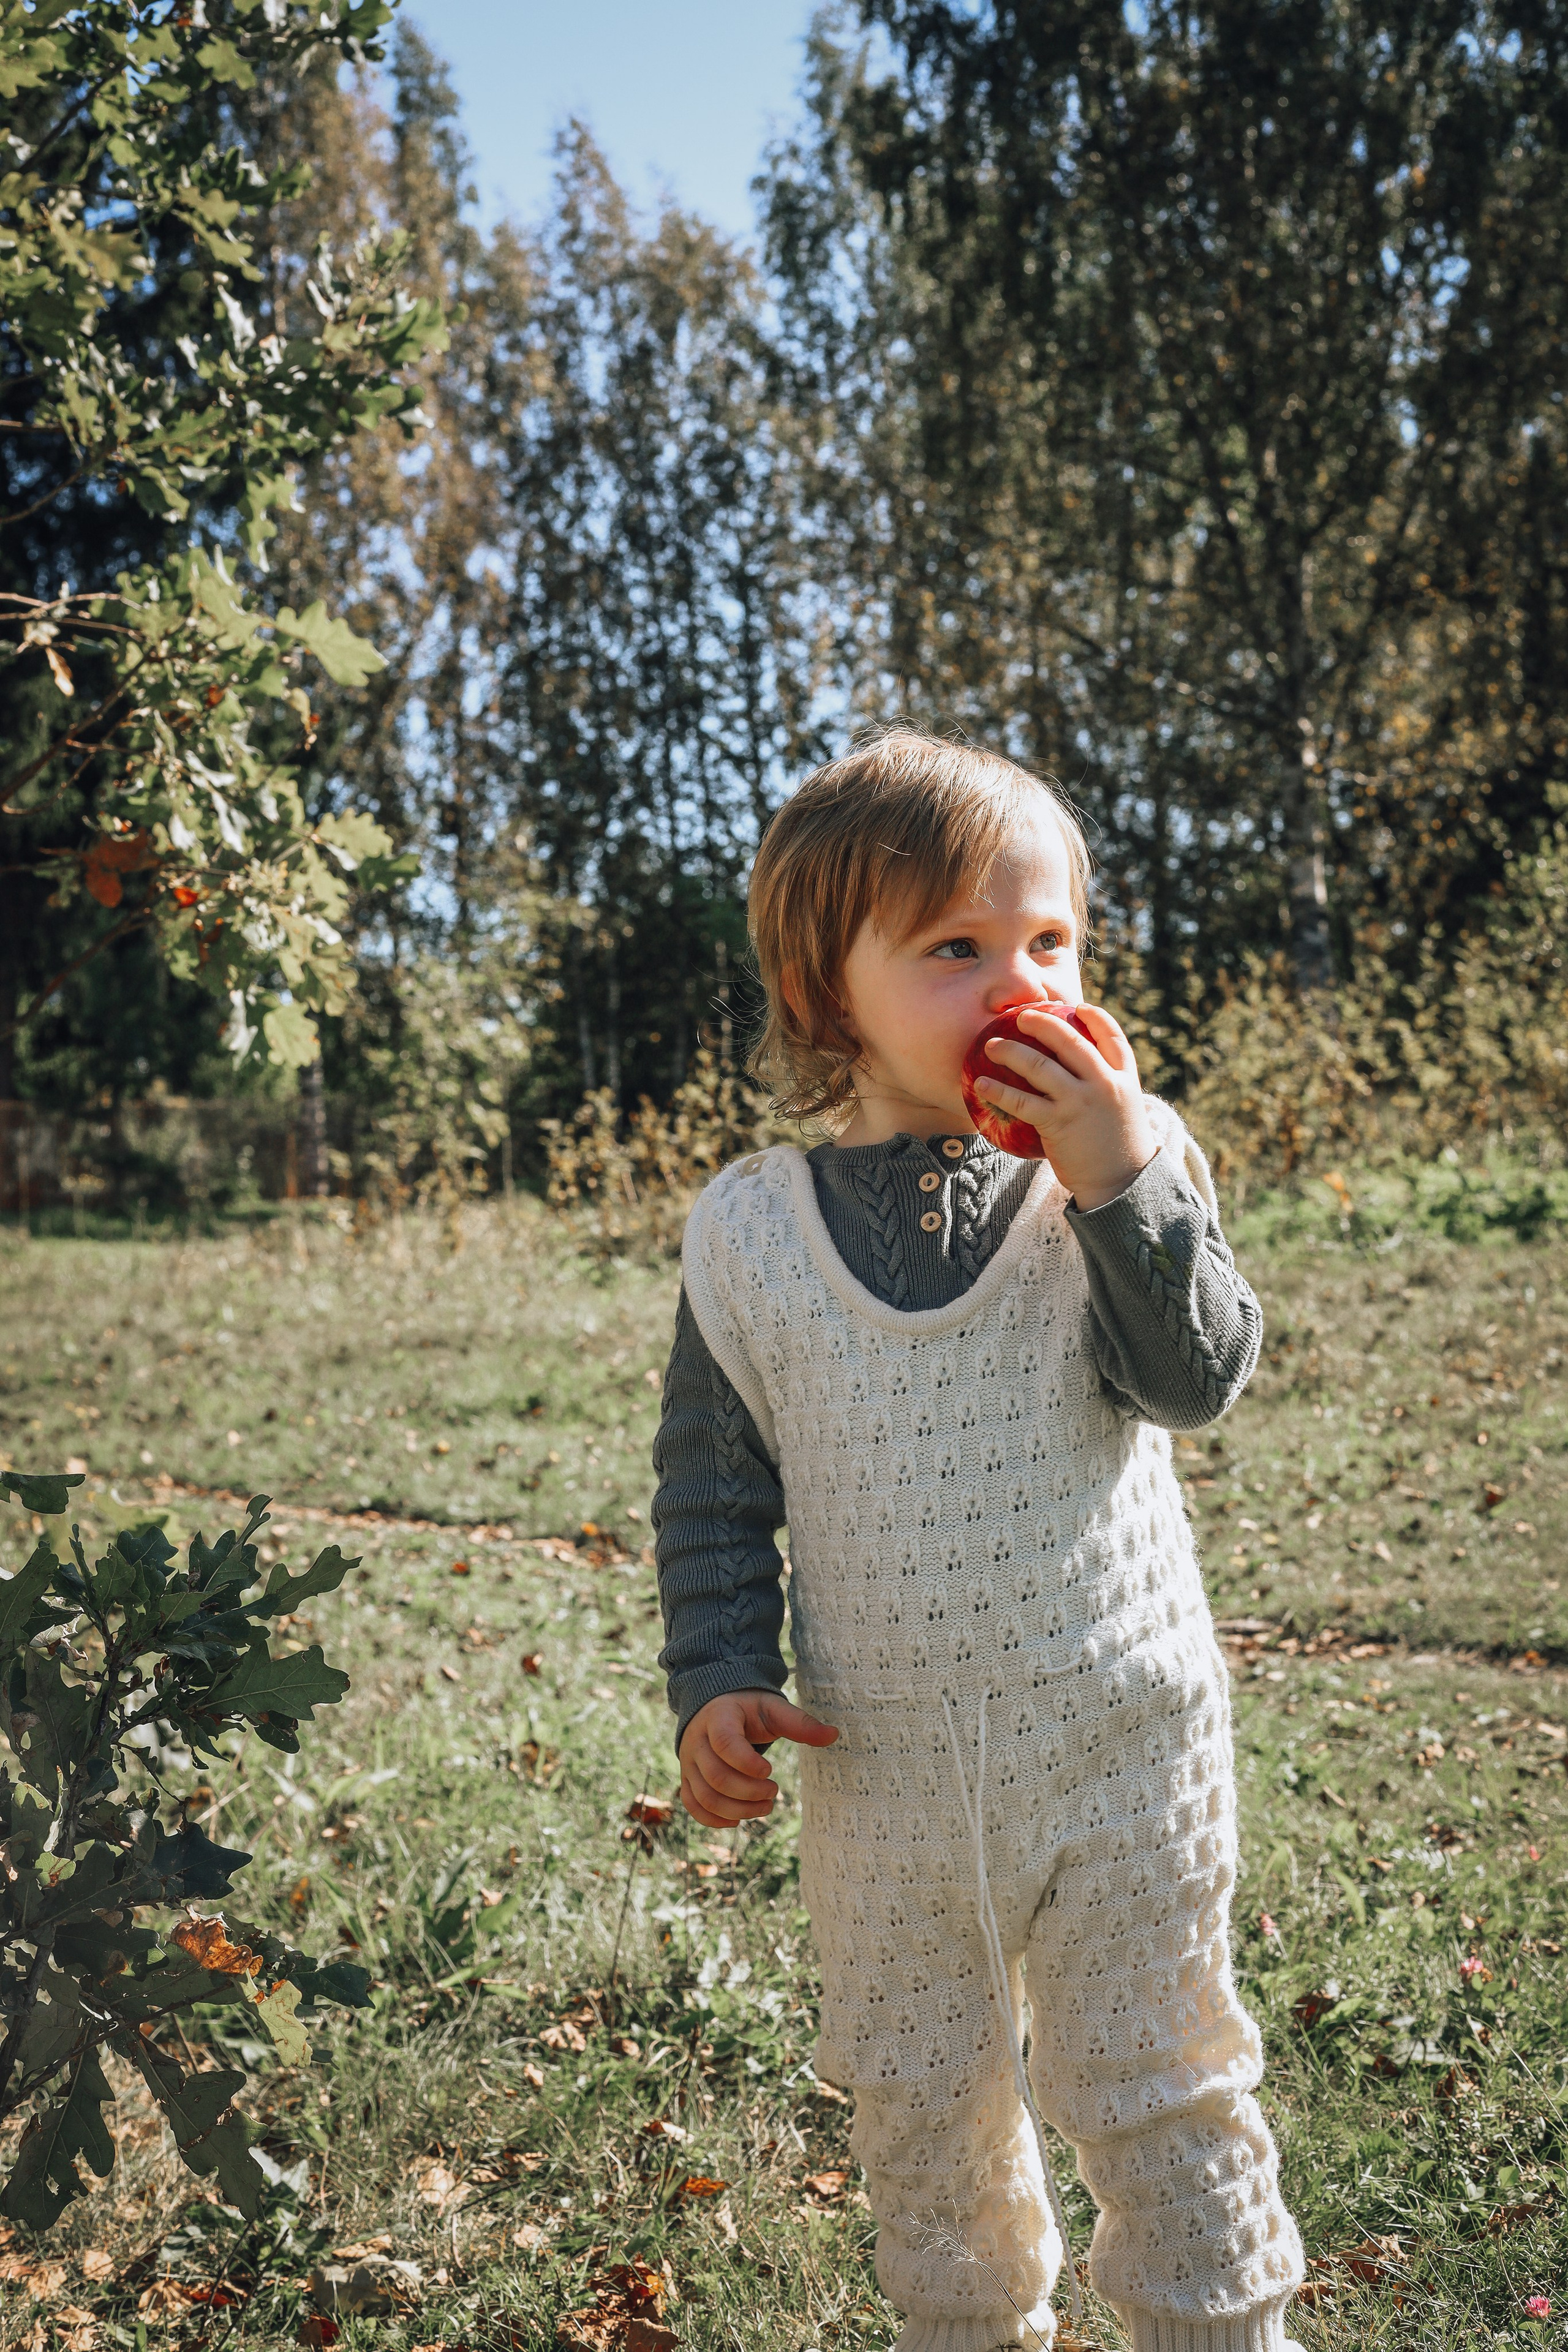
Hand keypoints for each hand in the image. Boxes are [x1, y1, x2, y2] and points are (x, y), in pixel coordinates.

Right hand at [679, 1688, 838, 1826]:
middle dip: (749, 1792)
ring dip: (737, 1810)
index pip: (726, 1744)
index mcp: (719, 1717)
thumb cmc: (749, 1710)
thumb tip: (834, 1735)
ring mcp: (689, 1762)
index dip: (748, 1763)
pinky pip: (693, 1806)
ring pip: (705, 1796)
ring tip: (765, 1806)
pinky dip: (714, 1819)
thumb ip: (800, 1723)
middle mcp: (698, 1741)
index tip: (770, 1770)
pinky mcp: (688, 1779)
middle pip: (716, 1776)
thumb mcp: (773, 1709)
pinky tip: (738, 1820)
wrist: (716, 1707)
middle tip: (774, 1791)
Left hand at [974, 1001, 1156, 1208]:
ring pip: (1040, 1066)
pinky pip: (1022, 1102)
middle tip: (1021, 1016)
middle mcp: (1104, 1084)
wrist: (1121, 1184)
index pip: (1113, 1037)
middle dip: (1043, 1023)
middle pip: (1071, 1041)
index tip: (1078, 1006)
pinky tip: (980, 1085)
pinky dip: (999, 1091)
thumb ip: (1104, 1088)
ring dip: (1011, 1051)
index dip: (1096, 1017)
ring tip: (990, 1046)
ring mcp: (1081, 1102)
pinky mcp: (1059, 1123)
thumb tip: (1075, 1073)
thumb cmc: (1116, 1148)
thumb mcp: (1121, 1109)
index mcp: (1124, 1078)